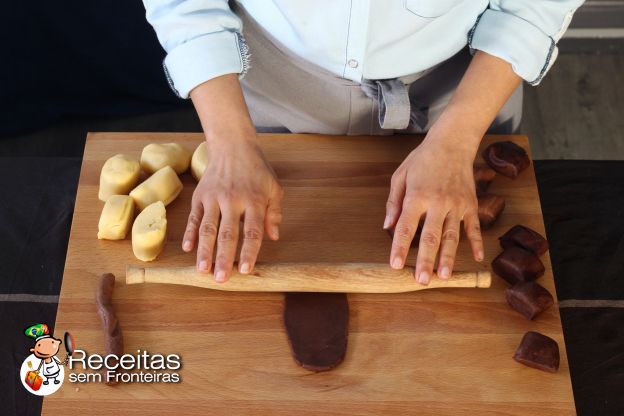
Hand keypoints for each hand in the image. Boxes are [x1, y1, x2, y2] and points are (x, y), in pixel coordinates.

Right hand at [182, 136, 282, 281]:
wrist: (232, 145)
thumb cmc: (257, 170)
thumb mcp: (274, 188)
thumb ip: (274, 213)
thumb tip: (273, 237)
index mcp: (253, 200)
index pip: (252, 231)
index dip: (249, 252)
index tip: (246, 270)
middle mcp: (232, 200)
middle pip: (227, 234)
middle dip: (224, 258)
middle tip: (221, 279)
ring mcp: (213, 198)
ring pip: (207, 228)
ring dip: (204, 251)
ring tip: (202, 270)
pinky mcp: (199, 196)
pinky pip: (193, 217)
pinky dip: (189, 234)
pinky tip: (187, 249)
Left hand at [384, 132, 483, 284]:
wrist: (453, 143)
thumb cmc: (422, 160)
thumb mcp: (400, 176)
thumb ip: (394, 202)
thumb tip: (387, 226)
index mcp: (417, 196)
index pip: (405, 227)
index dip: (399, 247)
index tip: (395, 265)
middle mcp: (438, 203)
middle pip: (430, 237)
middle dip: (426, 261)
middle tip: (422, 281)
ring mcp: (457, 205)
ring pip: (452, 236)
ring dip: (448, 258)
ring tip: (444, 277)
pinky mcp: (471, 204)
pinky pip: (474, 227)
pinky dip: (476, 243)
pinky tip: (477, 258)